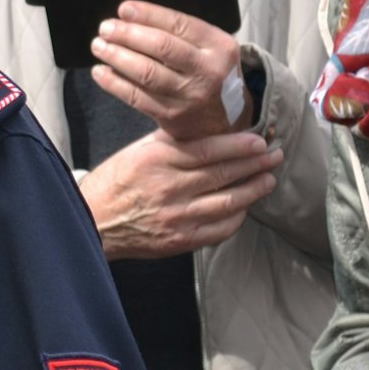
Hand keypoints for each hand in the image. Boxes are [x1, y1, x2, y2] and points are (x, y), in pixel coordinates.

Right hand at [79, 130, 281, 260]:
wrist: (93, 222)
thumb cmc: (115, 184)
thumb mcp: (136, 152)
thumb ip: (171, 142)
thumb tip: (208, 129)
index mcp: (157, 160)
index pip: (209, 149)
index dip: (240, 145)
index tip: (260, 140)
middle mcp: (169, 187)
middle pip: (225, 173)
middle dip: (256, 163)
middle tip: (275, 155)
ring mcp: (177, 216)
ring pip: (229, 201)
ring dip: (254, 189)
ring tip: (268, 179)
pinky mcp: (181, 240)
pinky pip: (220, 228)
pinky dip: (237, 216)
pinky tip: (245, 207)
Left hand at [90, 0, 247, 140]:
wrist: (227, 122)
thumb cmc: (209, 74)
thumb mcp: (210, 49)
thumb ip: (180, 33)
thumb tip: (130, 16)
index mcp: (219, 46)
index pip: (180, 24)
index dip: (149, 14)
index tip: (123, 9)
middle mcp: (208, 71)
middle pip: (162, 47)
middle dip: (128, 34)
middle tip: (105, 27)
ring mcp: (190, 96)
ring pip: (147, 73)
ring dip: (117, 57)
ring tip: (98, 46)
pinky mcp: (173, 117)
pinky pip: (137, 97)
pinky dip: (114, 83)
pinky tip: (100, 72)